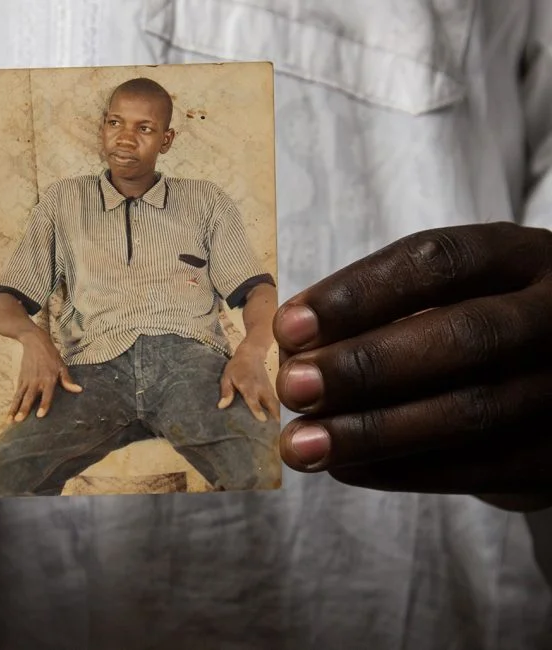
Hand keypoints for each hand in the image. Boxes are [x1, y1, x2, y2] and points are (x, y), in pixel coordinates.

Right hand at [8, 329, 81, 421]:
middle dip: (24, 409)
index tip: (39, 415)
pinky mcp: (21, 379)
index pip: (47, 395)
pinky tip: (10, 413)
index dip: (44, 405)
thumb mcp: (61, 366)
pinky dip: (12, 403)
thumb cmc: (51, 355)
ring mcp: (27, 380)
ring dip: (14, 408)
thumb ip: (67, 380)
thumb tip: (78, 390)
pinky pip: (16, 393)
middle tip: (19, 420)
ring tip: (9, 420)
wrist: (35, 342)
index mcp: (49, 379)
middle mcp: (37, 381)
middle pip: (29, 397)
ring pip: (20, 397)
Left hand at [218, 341, 278, 421]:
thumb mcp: (227, 377)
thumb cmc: (236, 367)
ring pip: (275, 403)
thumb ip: (226, 391)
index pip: (253, 399)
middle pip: (270, 403)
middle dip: (274, 415)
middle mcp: (260, 388)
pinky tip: (275, 421)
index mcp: (247, 386)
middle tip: (275, 430)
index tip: (262, 420)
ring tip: (277, 429)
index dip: (257, 410)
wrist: (251, 354)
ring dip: (276, 414)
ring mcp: (267, 388)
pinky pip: (275, 401)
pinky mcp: (271, 389)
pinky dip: (276, 410)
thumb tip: (221, 406)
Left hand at [274, 223, 551, 505]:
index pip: (440, 262)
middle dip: (367, 365)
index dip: (358, 293)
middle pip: (466, 337)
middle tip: (293, 388)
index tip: (289, 326)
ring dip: (372, 432)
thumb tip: (292, 349)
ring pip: (472, 413)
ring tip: (302, 444)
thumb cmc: (473, 321)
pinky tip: (343, 468)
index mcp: (521, 259)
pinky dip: (400, 470)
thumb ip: (378, 311)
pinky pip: (478, 469)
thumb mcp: (447, 292)